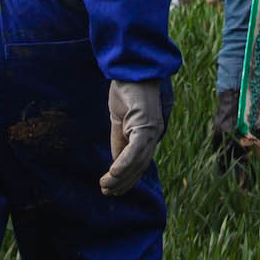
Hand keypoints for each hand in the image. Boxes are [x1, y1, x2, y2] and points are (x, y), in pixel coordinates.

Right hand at [101, 79, 167, 195]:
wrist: (132, 67)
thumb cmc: (126, 89)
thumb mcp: (120, 118)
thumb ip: (120, 138)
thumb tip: (115, 161)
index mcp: (148, 132)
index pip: (139, 162)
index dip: (126, 177)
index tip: (112, 188)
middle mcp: (154, 133)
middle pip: (140, 166)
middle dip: (123, 183)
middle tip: (107, 192)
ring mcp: (152, 129)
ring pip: (138, 162)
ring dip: (120, 178)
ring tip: (106, 187)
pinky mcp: (146, 124)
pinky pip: (135, 150)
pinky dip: (124, 164)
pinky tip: (112, 173)